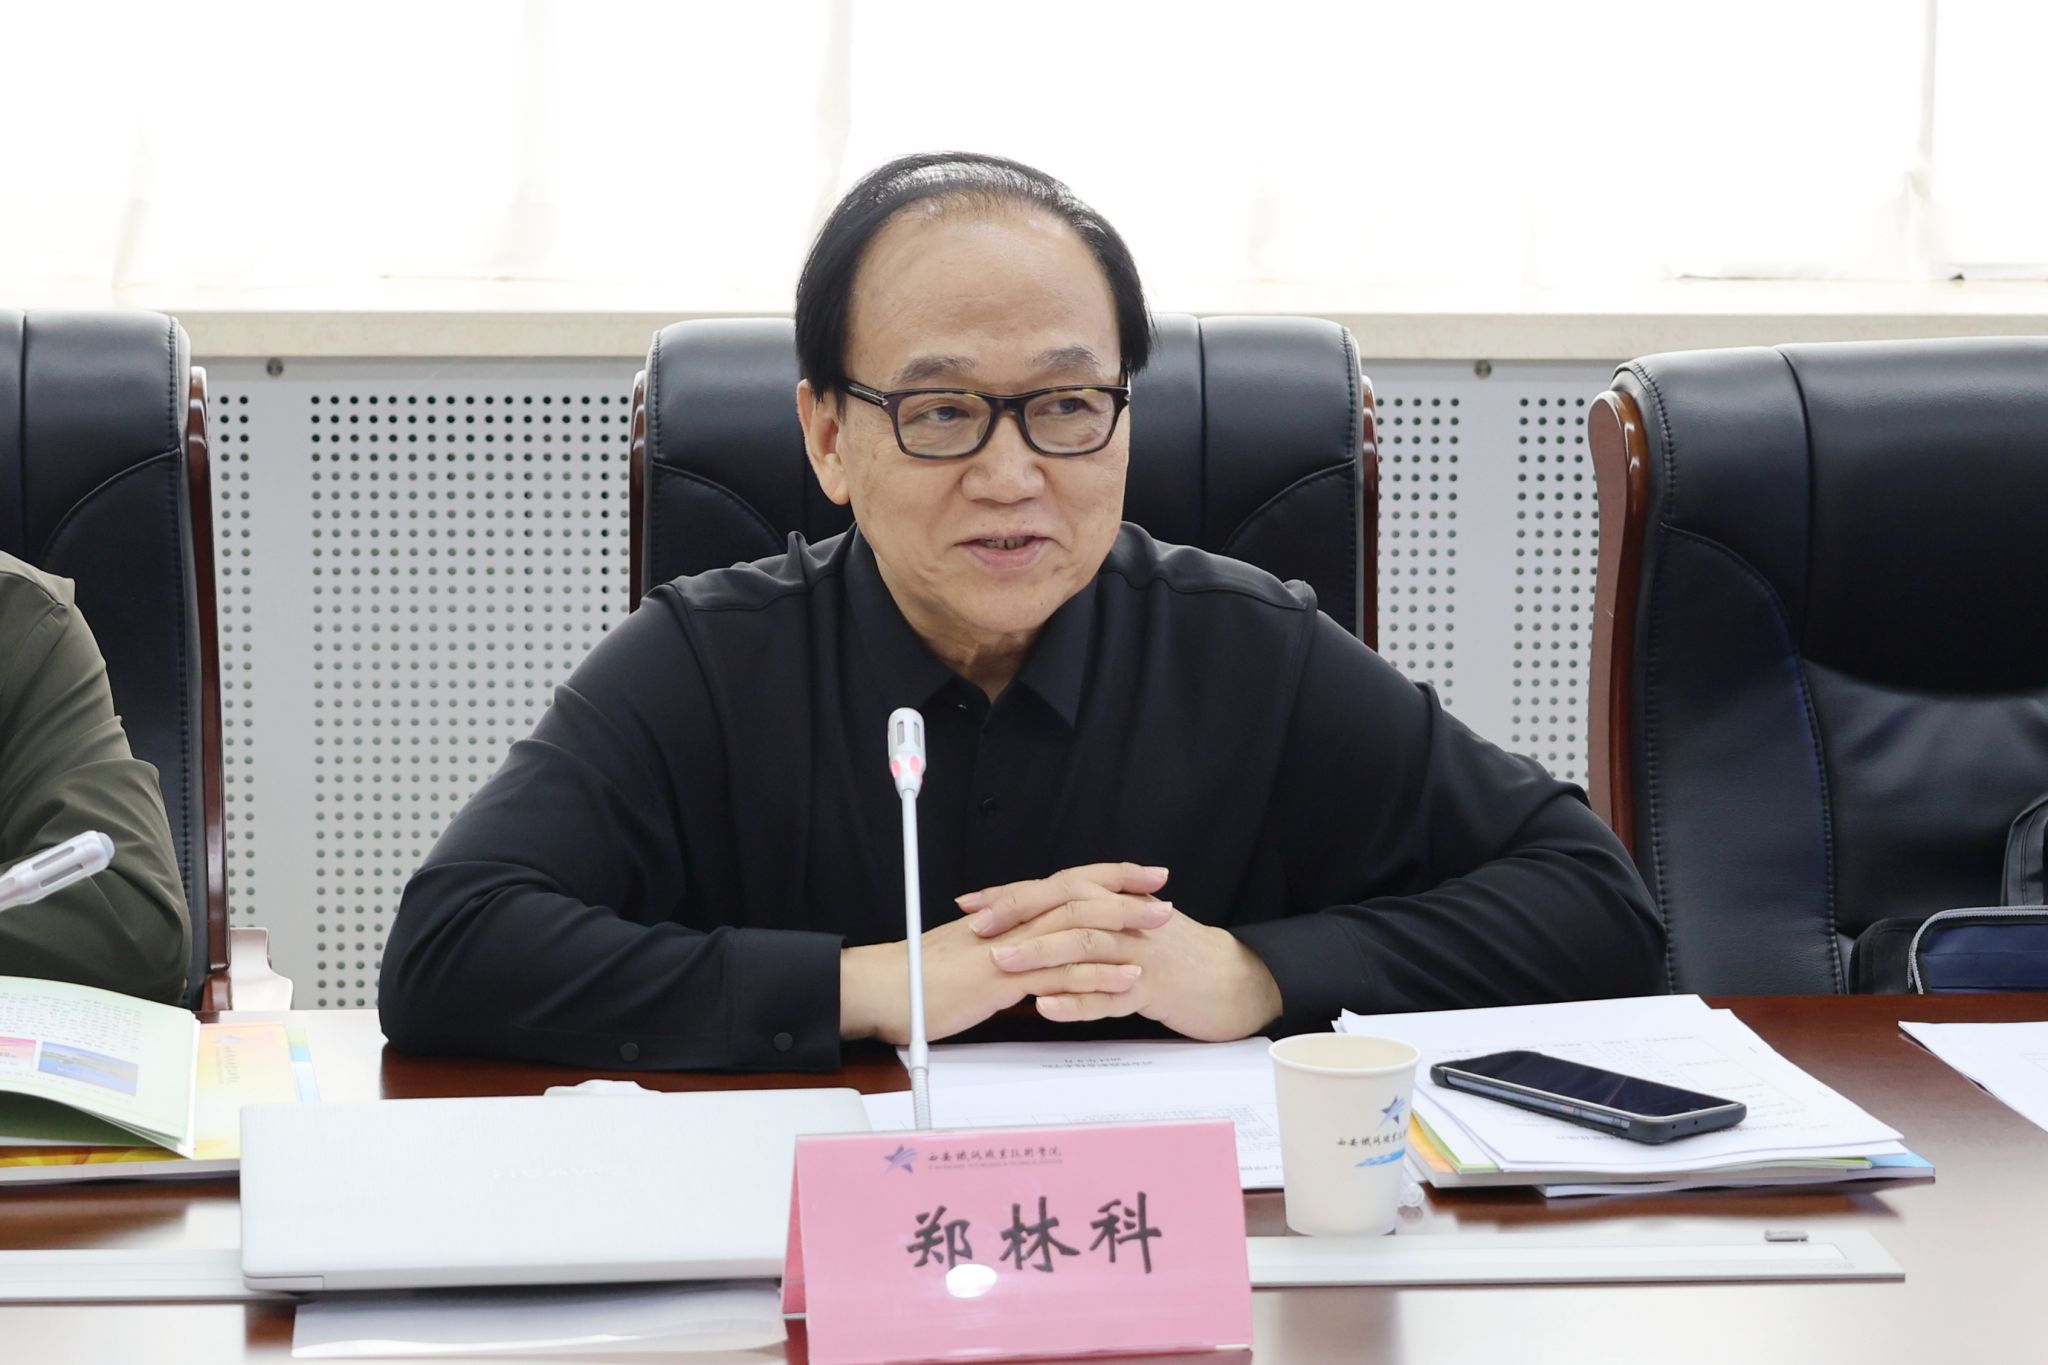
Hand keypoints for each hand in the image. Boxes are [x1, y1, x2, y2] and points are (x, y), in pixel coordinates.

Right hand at [839, 864, 1170, 1043]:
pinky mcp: (1003, 979)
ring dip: (1123, 926)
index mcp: (1007, 915)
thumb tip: (1034, 966)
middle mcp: (1012, 924)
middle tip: (1163, 890)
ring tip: (1160, 926)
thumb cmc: (921, 982)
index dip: (1106, 876)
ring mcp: (1009, 949)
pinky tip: (1128, 980)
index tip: (1143, 875)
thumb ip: (1006, 956)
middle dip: (1125, 893)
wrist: (883, 990)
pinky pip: (1059, 974)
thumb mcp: (971, 960)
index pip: (1064, 884)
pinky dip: (1098, 975)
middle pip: (1077, 897)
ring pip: (1076, 929)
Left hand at [966, 872, 1282, 1041]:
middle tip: (978, 928)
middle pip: (1068, 904)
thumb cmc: (1180, 957)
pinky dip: (1077, 1001)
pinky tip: (1046, 1007)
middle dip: (1019, 914)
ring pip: (1086, 945)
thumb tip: (1038, 923)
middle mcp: (1129, 918)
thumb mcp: (1134, 926)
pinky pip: (1112, 996)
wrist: (1236, 981)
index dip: (1013, 894)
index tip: (972, 902)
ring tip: (1002, 964)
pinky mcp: (1157, 989)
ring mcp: (1143, 953)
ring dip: (1040, 953)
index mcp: (1120, 900)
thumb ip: (1091, 920)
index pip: (1059, 887)